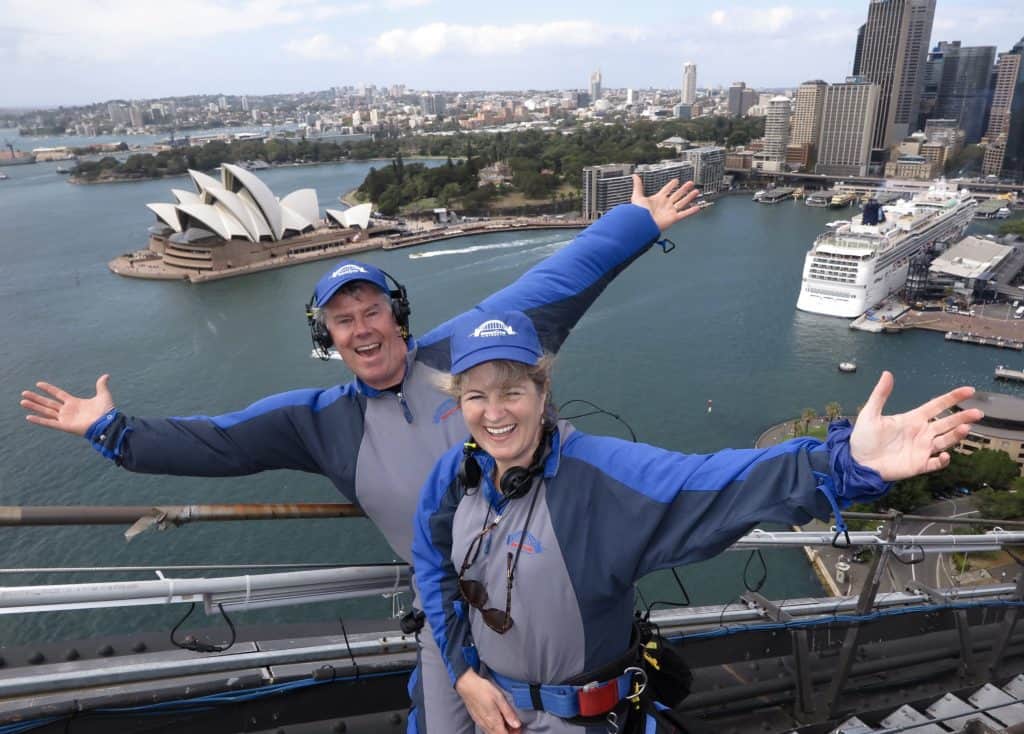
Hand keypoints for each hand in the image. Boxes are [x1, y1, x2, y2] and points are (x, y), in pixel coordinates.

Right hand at [20, 375, 114, 436]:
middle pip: (48, 403)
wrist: (108, 423)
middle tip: (24, 393)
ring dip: (34, 407)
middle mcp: (67, 410)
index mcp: (74, 403)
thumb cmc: (106, 412)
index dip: (49, 389)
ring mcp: (65, 418)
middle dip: (36, 398)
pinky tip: (28, 417)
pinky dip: (39, 420)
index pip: (58, 394)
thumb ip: (101, 385)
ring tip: (22, 402)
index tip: (38, 384)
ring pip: (46, 411)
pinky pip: (49, 423)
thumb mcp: (103, 395)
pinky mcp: (65, 426)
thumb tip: (106, 375)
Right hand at [455, 669, 521, 733]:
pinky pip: (487, 729)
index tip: (518, 727)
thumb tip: (517, 724)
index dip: (513, 733)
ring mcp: (481, 723)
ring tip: (506, 722)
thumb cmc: (483, 690)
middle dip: (508, 732)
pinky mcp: (477, 720)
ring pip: (493, 733)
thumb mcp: (499, 699)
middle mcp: (487, 725)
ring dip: (501, 730)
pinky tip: (497, 720)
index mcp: (494, 722)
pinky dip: (494, 728)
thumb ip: (508, 713)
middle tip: (514, 725)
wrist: (467, 685)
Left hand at [631, 175, 701, 231]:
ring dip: (690, 197)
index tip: (676, 181)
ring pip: (682, 202)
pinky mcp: (673, 218)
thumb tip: (635, 175)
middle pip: (677, 194)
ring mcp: (670, 211)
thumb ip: (638, 185)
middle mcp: (665, 205)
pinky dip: (691, 211)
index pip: (666, 190)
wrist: (642, 223)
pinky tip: (697, 207)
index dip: (671, 185)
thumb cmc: (639, 212)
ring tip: (696, 191)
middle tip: (690, 183)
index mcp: (658, 199)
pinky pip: (684, 214)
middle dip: (684, 189)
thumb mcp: (637, 196)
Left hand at [850, 371, 983, 480]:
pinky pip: (936, 463)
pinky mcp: (918, 465)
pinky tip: (945, 455)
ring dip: (956, 435)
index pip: (936, 406)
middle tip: (977, 412)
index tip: (969, 390)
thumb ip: (880, 394)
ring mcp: (921, 449)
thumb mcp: (870, 414)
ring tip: (966, 428)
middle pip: (947, 423)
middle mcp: (921, 433)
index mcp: (912, 419)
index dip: (952, 398)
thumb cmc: (863, 438)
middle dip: (962, 417)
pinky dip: (943, 460)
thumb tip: (887, 373)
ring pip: (946, 441)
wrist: (857, 462)